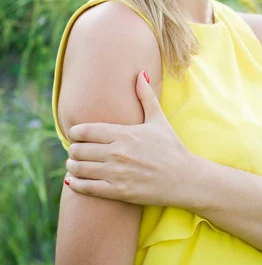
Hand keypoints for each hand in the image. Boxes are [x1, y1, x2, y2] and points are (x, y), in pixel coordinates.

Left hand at [64, 71, 193, 206]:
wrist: (185, 178)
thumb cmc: (171, 147)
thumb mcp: (159, 119)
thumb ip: (146, 96)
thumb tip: (141, 73)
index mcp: (125, 133)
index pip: (87, 130)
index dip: (75, 132)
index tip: (75, 133)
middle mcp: (118, 152)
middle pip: (80, 149)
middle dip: (73, 149)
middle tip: (74, 150)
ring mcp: (117, 172)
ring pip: (80, 168)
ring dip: (73, 165)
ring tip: (73, 164)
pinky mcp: (119, 191)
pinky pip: (88, 188)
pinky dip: (77, 184)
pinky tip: (74, 181)